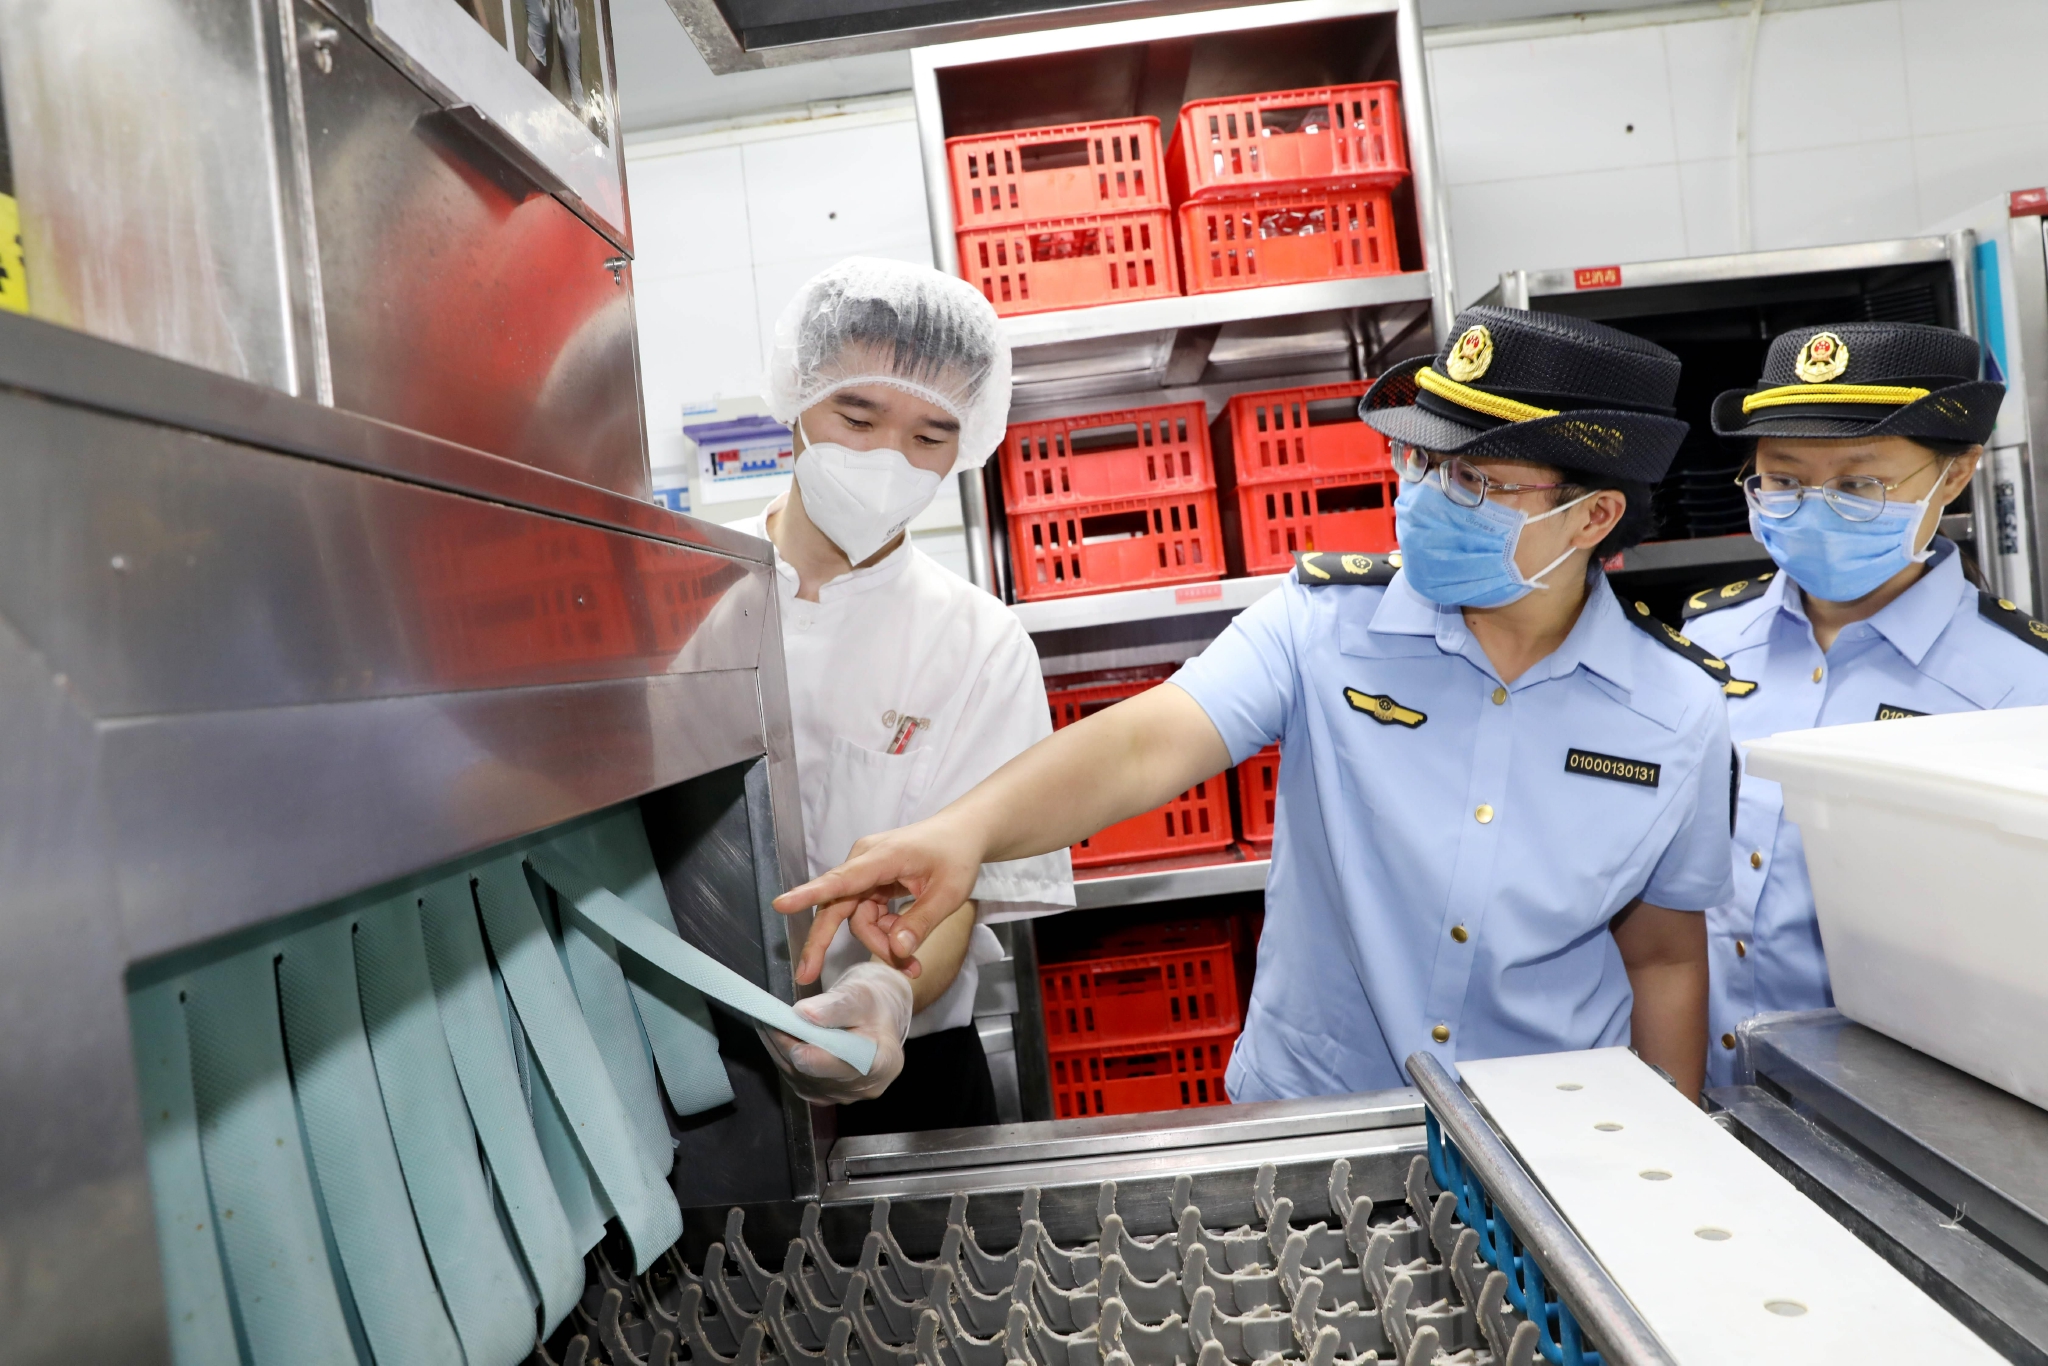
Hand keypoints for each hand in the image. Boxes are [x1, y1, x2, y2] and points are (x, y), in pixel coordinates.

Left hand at [759, 962, 912, 1104]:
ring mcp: (843, 1095)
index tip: (797, 1041)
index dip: (819, 1058)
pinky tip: (773, 1036)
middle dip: (790, 1045)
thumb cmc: (872, 1006)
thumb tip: (805, 1014)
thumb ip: (836, 1006)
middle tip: (769, 1019)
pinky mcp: (824, 1095)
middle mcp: (865, 1087)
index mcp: (884, 1063)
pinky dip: (781, 1056)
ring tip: (766, 1022)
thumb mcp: (861, 994)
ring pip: (801, 1078)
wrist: (875, 1018)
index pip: (848, 1066)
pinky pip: (796, 1079)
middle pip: (818, 1074)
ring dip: (779, 1049)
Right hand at [772, 814, 986, 983]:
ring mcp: (867, 873)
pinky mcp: (872, 883)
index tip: (781, 904)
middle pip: (836, 907)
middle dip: (824, 942)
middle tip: (807, 975)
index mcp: (881, 857)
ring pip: (858, 919)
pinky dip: (886, 935)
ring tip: (911, 964)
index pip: (840, 880)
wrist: (964, 832)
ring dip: (879, 944)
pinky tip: (907, 949)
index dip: (810, 894)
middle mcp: (865, 862)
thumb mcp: (949, 893)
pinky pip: (869, 916)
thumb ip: (920, 922)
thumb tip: (895, 951)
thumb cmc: (957, 854)